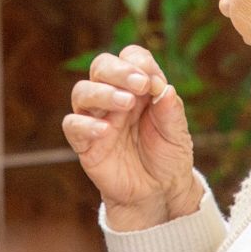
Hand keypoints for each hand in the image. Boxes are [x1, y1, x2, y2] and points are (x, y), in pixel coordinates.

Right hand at [61, 44, 200, 229]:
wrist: (158, 194)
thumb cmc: (167, 157)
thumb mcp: (178, 134)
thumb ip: (171, 110)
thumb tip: (164, 88)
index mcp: (138, 88)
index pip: (130, 57)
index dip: (139, 62)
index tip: (154, 81)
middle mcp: (113, 97)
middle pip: (101, 66)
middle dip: (118, 70)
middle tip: (140, 84)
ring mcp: (96, 119)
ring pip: (82, 91)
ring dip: (102, 92)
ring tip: (126, 103)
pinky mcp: (84, 143)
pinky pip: (72, 126)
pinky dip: (85, 124)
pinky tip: (105, 131)